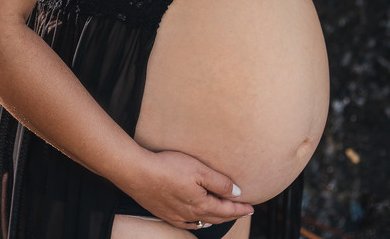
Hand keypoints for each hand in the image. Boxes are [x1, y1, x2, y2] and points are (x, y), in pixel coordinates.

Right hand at [118, 149, 253, 230]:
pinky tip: (198, 220)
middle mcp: (191, 214)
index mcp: (201, 204)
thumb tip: (236, 193)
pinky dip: (198, 222)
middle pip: (217, 217)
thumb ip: (219, 183)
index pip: (227, 209)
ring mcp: (176, 215)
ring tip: (224, 216)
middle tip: (243, 211)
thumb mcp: (199, 170)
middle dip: (232, 214)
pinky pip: (187, 223)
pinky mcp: (164, 212)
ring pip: (202, 221)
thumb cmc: (168, 167)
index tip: (252, 207)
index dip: (240, 208)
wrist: (137, 173)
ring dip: (216, 218)